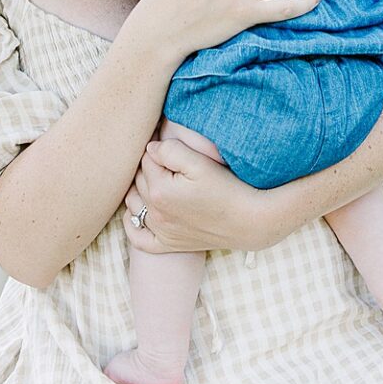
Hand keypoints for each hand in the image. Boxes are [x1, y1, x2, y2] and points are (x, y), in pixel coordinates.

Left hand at [123, 136, 282, 253]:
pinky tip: (139, 212)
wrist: (250, 221)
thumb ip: (171, 150)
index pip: (147, 159)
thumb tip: (150, 148)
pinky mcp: (168, 244)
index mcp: (159, 190)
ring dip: (138, 189)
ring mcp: (160, 230)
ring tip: (155, 177)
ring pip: (134, 204)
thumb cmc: (229, 188)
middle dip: (149, 165)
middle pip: (139, 180)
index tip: (169, 139)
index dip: (158, 146)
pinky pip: (137, 237)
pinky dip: (132, 224)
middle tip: (167, 156)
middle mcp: (155, 212)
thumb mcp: (201, 162)